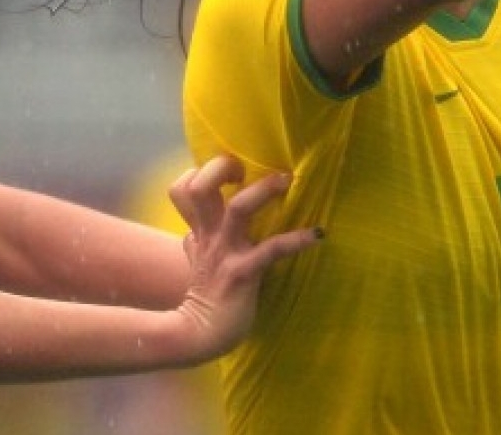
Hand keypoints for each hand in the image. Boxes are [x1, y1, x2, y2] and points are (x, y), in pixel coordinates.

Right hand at [166, 156, 317, 358]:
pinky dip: (297, 239)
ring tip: (286, 180)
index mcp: (199, 230)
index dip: (200, 172)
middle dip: (221, 166)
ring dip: (263, 190)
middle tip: (245, 168)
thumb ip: (195, 237)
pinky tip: (317, 234)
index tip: (229, 172)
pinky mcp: (243, 274)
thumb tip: (193, 227)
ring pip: (238, 208)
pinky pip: (272, 249)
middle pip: (200, 187)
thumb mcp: (195, 258)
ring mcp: (225, 252)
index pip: (183, 188)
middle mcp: (209, 235)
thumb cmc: (204, 294)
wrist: (199, 334)